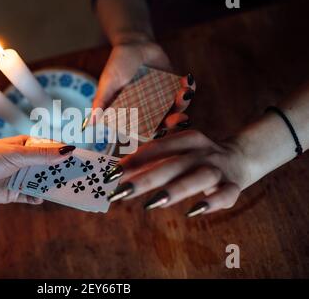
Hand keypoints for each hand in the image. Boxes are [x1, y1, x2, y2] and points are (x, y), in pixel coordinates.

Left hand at [0, 135, 74, 203]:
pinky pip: (31, 196)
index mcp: (27, 146)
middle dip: (62, 172)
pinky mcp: (14, 193)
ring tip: (66, 190)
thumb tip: (68, 151)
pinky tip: (40, 198)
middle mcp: (25, 161)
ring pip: (42, 182)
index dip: (66, 154)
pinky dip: (37, 197)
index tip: (82, 159)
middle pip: (49, 167)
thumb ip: (43, 155)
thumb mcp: (17, 154)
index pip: (52, 149)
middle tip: (79, 179)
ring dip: (52, 186)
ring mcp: (20, 177)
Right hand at [86, 40, 195, 135]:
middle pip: (165, 124)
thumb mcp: (108, 83)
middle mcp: (151, 110)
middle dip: (175, 122)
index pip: (146, 131)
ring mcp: (165, 99)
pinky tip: (187, 80)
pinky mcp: (175, 87)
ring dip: (184, 104)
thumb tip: (90, 123)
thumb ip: (101, 102)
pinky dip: (190, 88)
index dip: (155, 134)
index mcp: (135, 114)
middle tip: (181, 117)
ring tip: (185, 92)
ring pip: (178, 109)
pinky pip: (186, 92)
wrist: (134, 43)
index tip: (161, 130)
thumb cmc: (117, 64)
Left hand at [104, 130, 251, 216]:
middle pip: (172, 164)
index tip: (110, 175)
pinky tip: (194, 212)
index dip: (132, 161)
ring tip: (151, 203)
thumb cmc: (198, 158)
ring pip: (198, 177)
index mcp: (187, 140)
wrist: (241, 157)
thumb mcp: (178, 153)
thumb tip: (118, 173)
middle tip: (120, 192)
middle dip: (145, 178)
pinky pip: (225, 194)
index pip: (156, 149)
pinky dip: (212, 203)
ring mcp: (218, 168)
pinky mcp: (233, 185)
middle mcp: (202, 151)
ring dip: (175, 189)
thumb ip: (152, 161)